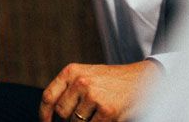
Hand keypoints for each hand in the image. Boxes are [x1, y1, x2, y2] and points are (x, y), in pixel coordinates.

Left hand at [39, 60, 159, 121]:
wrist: (144, 79)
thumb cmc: (113, 81)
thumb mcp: (87, 76)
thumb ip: (70, 89)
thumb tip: (53, 114)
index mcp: (71, 72)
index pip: (48, 96)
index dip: (44, 114)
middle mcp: (80, 82)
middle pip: (62, 112)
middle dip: (69, 121)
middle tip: (83, 117)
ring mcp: (93, 96)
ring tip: (98, 114)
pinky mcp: (107, 110)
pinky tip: (108, 117)